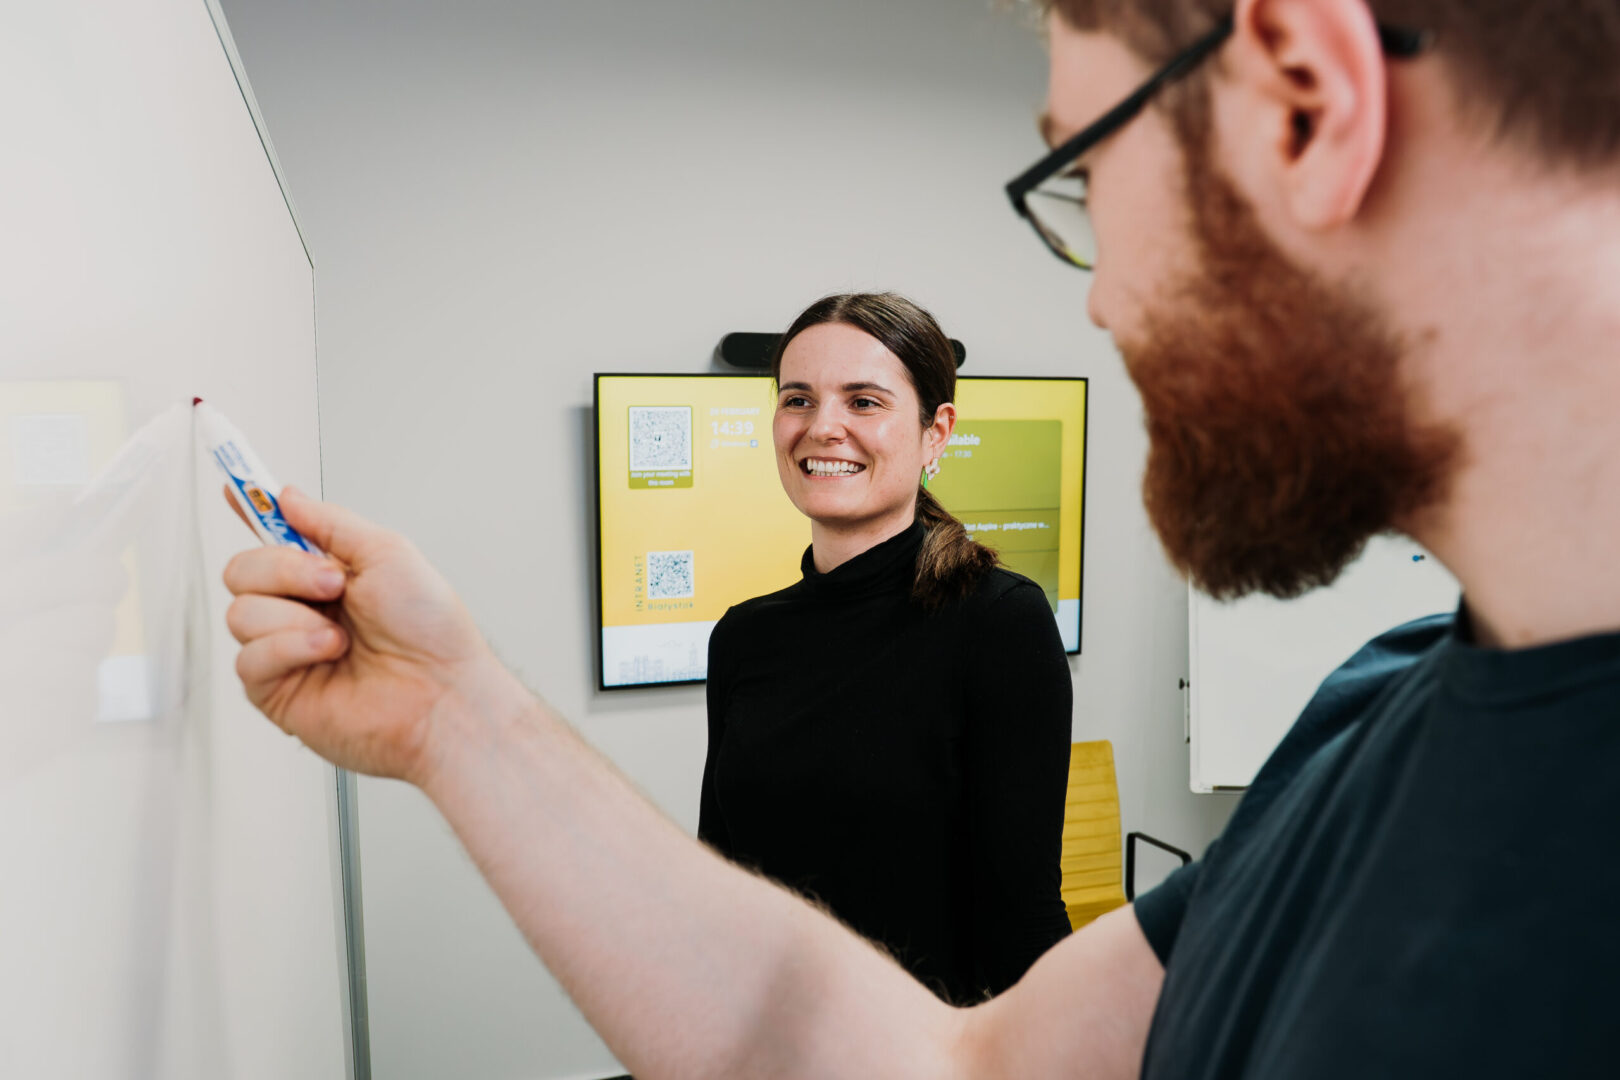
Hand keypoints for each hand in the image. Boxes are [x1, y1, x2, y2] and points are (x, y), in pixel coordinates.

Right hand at [223, 486, 497, 784]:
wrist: (443, 695)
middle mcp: (302, 610)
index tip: (233, 487)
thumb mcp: (387, 553)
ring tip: (340, 633)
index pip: (273, 538)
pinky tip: (328, 653)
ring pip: (240, 612)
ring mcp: (287, 651)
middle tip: (334, 583)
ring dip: (292, 614)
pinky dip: (288, 647)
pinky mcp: (278, 691)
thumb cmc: (432, 631)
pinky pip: (248, 658)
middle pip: (241, 570)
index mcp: (329, 575)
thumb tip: (287, 496)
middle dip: (282, 568)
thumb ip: (331, 522)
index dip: (250, 511)